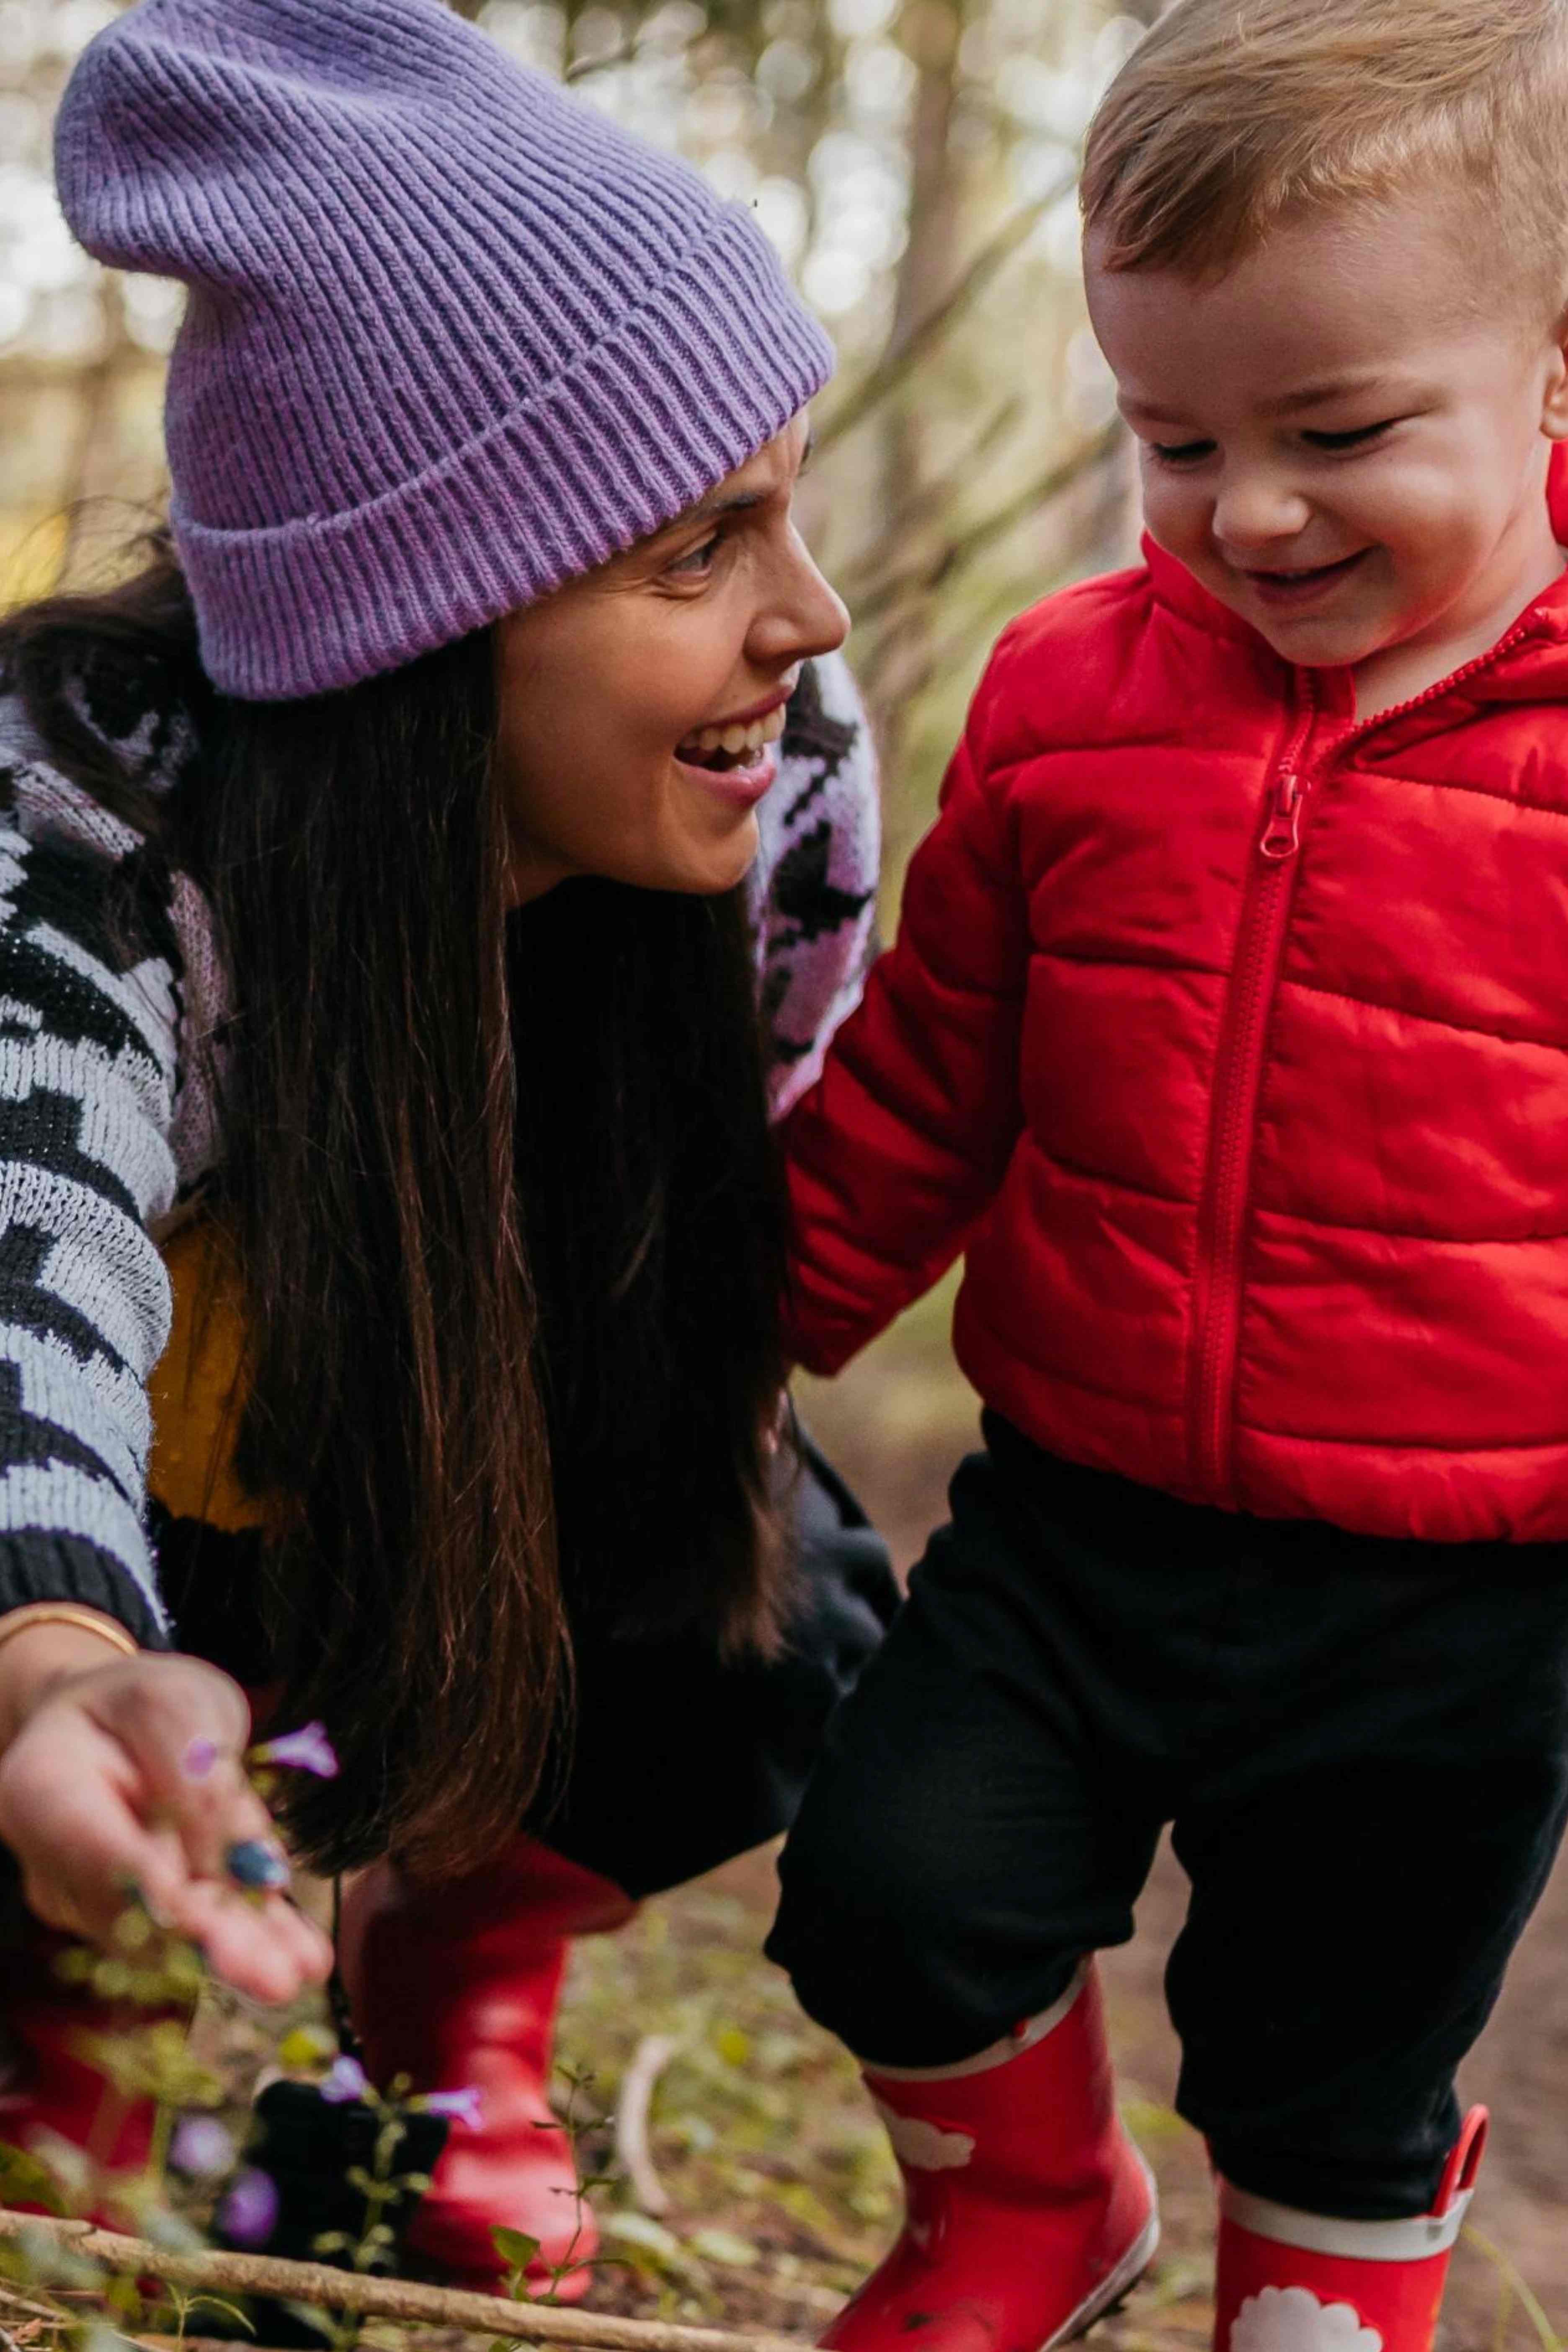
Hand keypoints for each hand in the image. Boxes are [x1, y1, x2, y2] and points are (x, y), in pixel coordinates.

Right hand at [0, 1634, 332, 2002]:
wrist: (117, 1723)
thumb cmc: (137, 1700)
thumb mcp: (172, 1702)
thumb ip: (195, 1772)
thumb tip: (237, 1859)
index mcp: (41, 1788)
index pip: (96, 1850)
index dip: (149, 1893)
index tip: (198, 1927)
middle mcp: (58, 1859)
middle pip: (139, 1912)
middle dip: (209, 1945)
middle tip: (273, 1977)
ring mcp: (99, 1896)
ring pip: (177, 1932)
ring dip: (241, 1950)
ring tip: (304, 1966)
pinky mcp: (149, 1912)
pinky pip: (205, 1926)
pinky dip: (255, 1938)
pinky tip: (304, 1955)